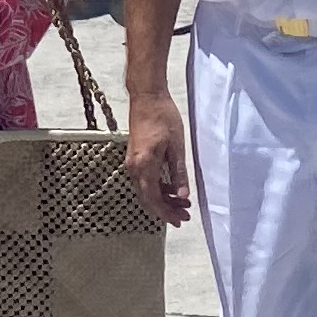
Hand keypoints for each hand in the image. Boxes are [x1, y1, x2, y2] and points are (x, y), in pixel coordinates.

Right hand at [124, 85, 191, 226]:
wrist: (146, 96)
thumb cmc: (163, 116)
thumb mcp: (176, 146)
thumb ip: (178, 173)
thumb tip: (182, 195)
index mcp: (144, 165)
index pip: (153, 199)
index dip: (166, 213)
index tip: (180, 220)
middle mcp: (133, 167)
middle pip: (147, 199)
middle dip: (165, 210)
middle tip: (183, 217)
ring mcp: (132, 162)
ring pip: (145, 191)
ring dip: (162, 200)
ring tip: (182, 204)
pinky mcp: (134, 157)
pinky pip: (144, 181)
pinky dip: (157, 188)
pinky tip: (171, 189)